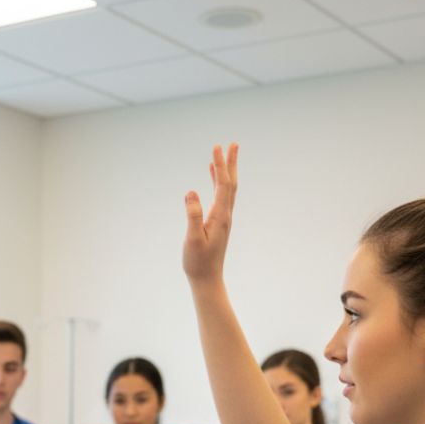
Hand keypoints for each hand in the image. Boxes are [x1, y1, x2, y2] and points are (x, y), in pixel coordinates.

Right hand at [182, 143, 237, 290]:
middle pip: (230, 183)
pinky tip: (211, 176)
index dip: (220, 165)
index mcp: (220, 216)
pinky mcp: (218, 223)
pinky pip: (220, 197)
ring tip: (222, 154)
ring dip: (225, 171)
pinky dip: (217, 183)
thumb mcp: (192, 239)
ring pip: (227, 189)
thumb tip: (191, 192)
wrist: (207, 280)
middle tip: (232, 144)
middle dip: (230, 163)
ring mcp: (223, 219)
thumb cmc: (198, 262)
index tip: (217, 148)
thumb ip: (193, 215)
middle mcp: (225, 215)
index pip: (223, 185)